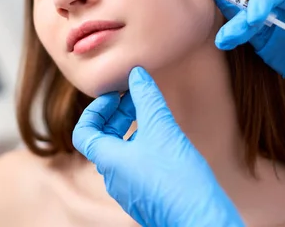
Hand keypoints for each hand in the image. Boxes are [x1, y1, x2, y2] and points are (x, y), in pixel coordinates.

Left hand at [72, 67, 244, 226]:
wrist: (201, 220)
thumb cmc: (178, 179)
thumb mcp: (162, 129)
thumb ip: (147, 98)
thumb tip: (136, 73)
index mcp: (108, 160)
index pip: (83, 131)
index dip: (95, 109)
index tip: (116, 96)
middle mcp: (112, 177)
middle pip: (103, 138)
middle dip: (117, 114)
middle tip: (136, 98)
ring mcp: (128, 190)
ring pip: (120, 152)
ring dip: (131, 129)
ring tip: (152, 115)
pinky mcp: (145, 196)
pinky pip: (134, 165)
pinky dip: (142, 146)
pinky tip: (164, 139)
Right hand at [210, 0, 284, 150]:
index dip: (263, 0)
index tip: (253, 18)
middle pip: (257, 5)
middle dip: (242, 18)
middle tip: (230, 35)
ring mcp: (272, 24)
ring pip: (246, 19)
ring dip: (232, 28)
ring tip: (222, 41)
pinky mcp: (263, 40)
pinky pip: (244, 33)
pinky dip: (232, 36)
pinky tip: (224, 41)